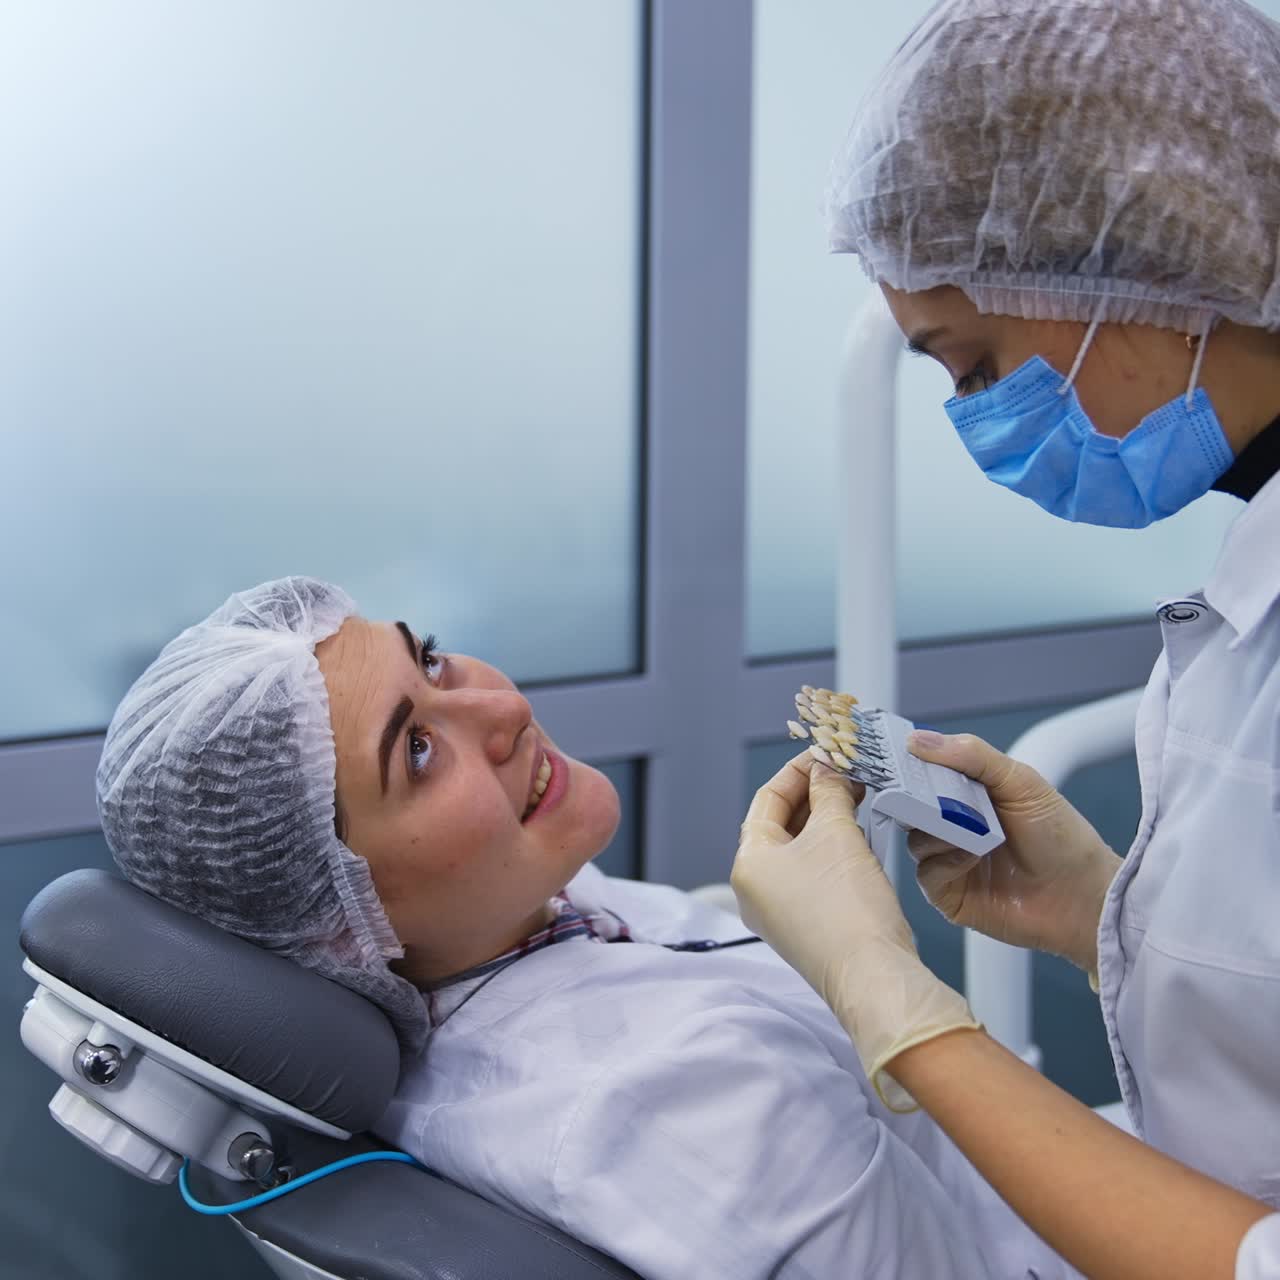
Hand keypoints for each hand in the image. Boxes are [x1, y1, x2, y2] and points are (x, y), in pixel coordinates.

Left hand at [733, 753, 978, 1110]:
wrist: (875, 978)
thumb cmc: (848, 911)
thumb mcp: (837, 834)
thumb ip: (829, 793)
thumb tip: (827, 770)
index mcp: (749, 864)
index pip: (768, 799)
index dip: (799, 770)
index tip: (828, 752)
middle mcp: (756, 889)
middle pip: (781, 824)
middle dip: (816, 794)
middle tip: (848, 771)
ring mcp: (780, 911)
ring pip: (800, 850)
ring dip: (828, 820)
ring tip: (859, 795)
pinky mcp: (807, 926)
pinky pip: (814, 874)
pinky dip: (834, 849)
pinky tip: (861, 833)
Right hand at [906, 731, 1122, 974]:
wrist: (1083, 894)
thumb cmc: (1060, 835)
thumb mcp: (1019, 781)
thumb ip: (971, 755)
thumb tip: (918, 740)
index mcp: (966, 794)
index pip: (923, 774)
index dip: (909, 765)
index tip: (898, 756)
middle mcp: (953, 826)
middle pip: (911, 807)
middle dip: (916, 798)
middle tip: (926, 794)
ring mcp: (949, 860)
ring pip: (915, 840)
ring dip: (937, 832)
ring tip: (968, 831)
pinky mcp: (949, 894)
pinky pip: (925, 873)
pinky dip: (944, 862)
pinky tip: (971, 857)